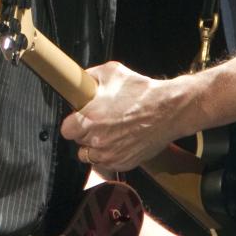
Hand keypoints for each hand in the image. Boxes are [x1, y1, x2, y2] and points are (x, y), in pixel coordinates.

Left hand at [60, 61, 186, 170]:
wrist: (169, 110)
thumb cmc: (142, 91)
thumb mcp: (112, 72)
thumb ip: (90, 77)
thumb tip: (79, 82)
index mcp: (89, 119)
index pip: (66, 130)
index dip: (73, 122)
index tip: (80, 118)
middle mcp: (96, 140)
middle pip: (78, 142)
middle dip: (86, 132)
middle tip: (100, 121)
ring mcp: (110, 155)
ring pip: (90, 156)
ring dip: (95, 146)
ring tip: (110, 133)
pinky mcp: (123, 163)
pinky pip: (107, 163)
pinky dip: (111, 154)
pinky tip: (122, 140)